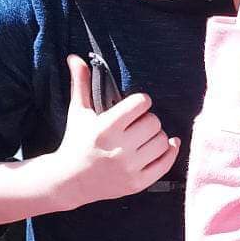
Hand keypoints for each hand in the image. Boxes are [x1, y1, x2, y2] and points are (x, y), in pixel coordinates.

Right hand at [37, 58, 179, 210]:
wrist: (69, 181)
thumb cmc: (75, 142)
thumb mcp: (77, 112)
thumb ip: (80, 84)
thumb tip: (74, 56)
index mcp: (105, 128)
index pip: (141, 103)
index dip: (141, 101)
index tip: (136, 106)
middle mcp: (118, 149)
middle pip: (154, 122)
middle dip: (148, 119)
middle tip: (138, 123)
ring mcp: (129, 168)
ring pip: (162, 141)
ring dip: (157, 136)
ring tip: (144, 136)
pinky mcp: (137, 183)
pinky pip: (165, 163)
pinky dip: (170, 151)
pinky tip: (168, 145)